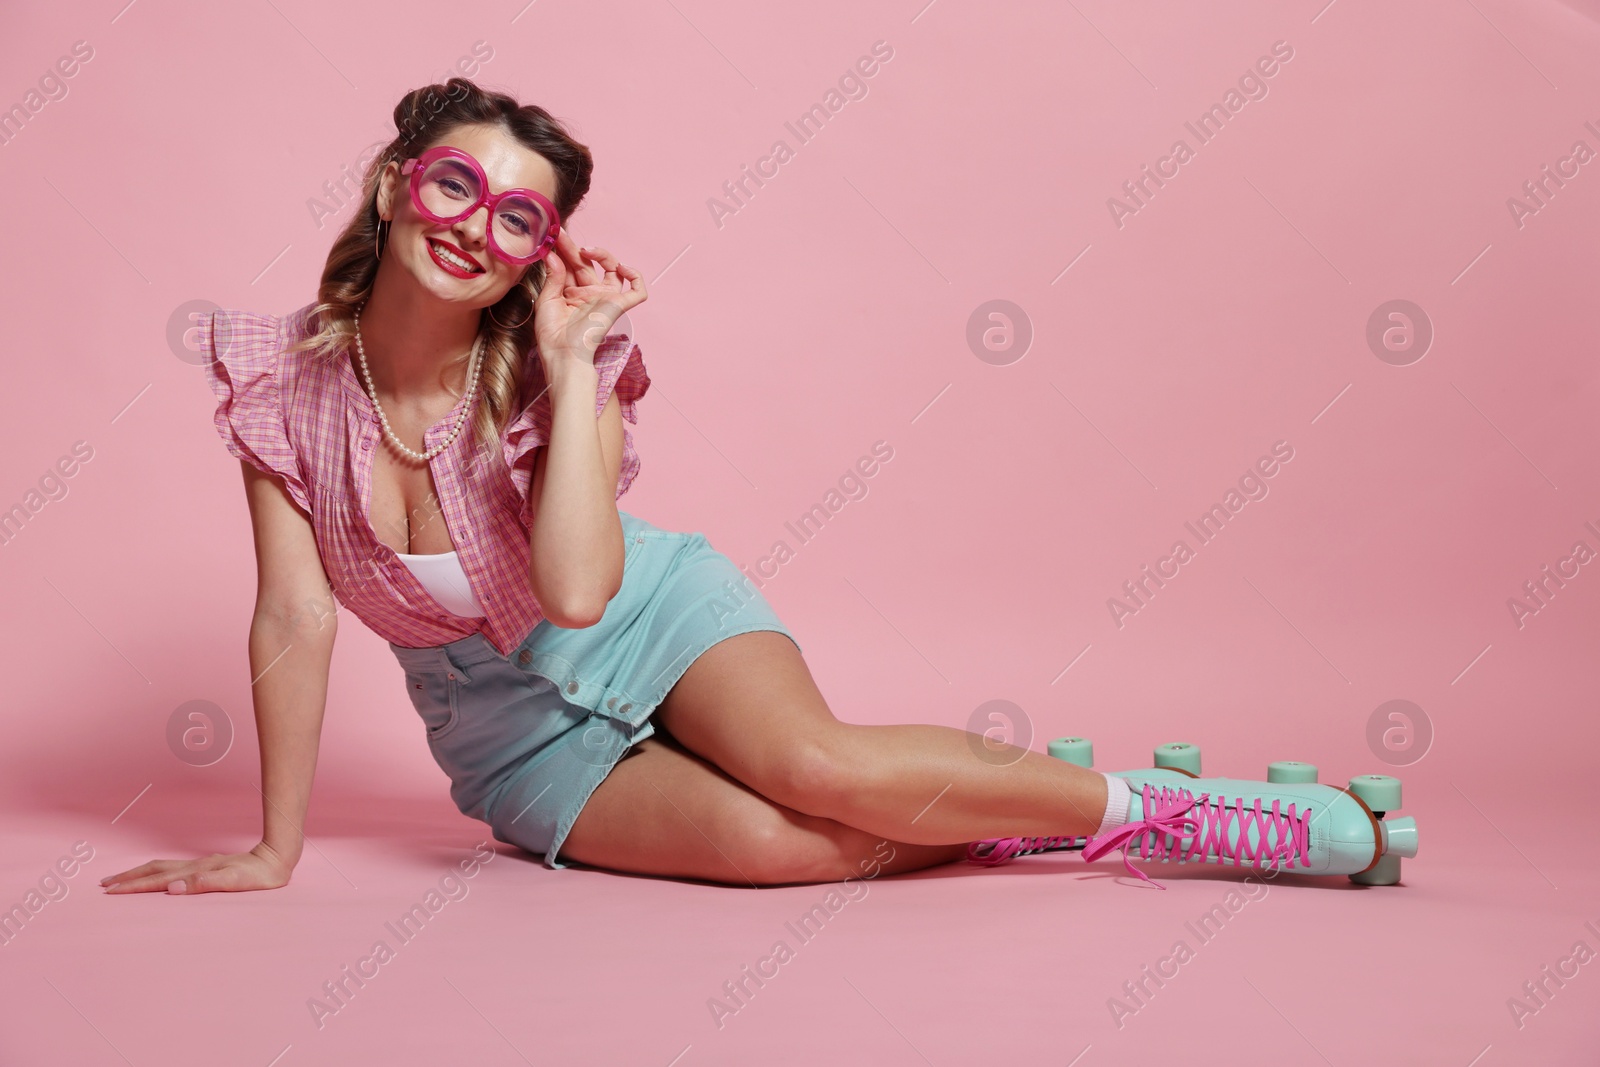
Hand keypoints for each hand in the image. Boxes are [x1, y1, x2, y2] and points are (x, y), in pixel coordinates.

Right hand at [100, 841, 294, 894]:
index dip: (133, 886)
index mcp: (196, 872)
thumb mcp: (234, 882)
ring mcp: (200, 865)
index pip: (158, 880)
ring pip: (162, 868)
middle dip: (128, 878)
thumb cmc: (258, 875)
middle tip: (104, 885)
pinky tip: (156, 877)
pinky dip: (156, 873)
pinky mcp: (207, 867)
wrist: (277, 859)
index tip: (111, 891)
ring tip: (121, 879)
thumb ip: (203, 884)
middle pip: (154, 870)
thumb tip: (172, 888)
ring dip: (139, 874)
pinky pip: (173, 869)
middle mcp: (195, 867)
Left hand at [533, 227, 647, 366]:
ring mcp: (605, 299)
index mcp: (572, 294)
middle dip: (574, 247)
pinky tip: (623, 267)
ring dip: (603, 254)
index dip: (563, 249)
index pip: (570, 265)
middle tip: (560, 233)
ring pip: (613, 269)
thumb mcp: (546, 301)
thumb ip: (553, 276)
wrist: (564, 355)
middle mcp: (590, 294)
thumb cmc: (553, 336)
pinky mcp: (619, 306)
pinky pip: (637, 290)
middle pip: (587, 263)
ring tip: (586, 250)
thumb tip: (553, 254)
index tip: (552, 235)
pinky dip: (636, 277)